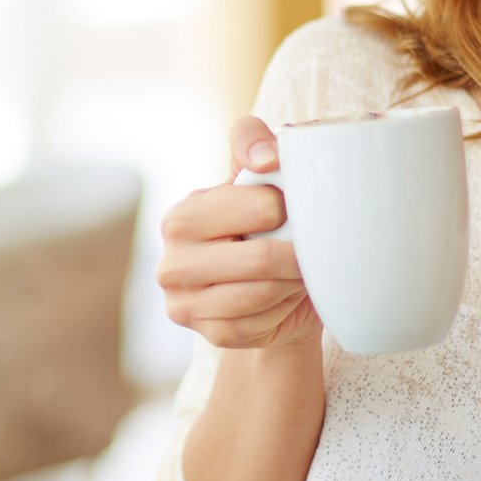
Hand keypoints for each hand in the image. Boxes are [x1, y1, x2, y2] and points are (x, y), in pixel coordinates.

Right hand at [156, 116, 322, 348]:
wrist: (263, 289)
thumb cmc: (261, 226)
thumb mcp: (256, 179)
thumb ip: (253, 144)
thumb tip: (269, 156)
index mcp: (181, 217)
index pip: (260, 207)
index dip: (291, 210)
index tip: (295, 212)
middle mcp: (171, 263)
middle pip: (262, 259)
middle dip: (297, 255)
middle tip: (309, 250)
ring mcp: (185, 305)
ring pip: (264, 294)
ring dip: (292, 282)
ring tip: (297, 271)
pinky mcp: (208, 336)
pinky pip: (261, 323)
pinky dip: (283, 309)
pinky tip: (283, 297)